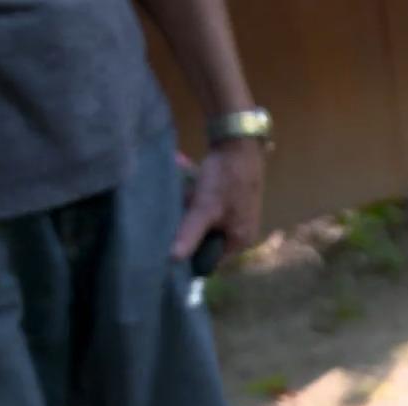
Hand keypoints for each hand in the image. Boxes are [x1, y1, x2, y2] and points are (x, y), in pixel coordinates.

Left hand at [173, 138, 263, 259]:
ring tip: (173, 206)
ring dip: (189, 214)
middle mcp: (241, 232)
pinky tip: (182, 190)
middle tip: (166, 226)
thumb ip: (190, 235)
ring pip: (205, 223)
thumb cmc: (226, 180)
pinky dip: (194, 201)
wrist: (239, 143)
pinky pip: (207, 207)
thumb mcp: (204, 209)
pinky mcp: (229, 200)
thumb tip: (173, 260)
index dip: (190, 256)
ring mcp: (236, 215)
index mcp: (240, 240)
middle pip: (206, 240)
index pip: (211, 260)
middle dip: (187, 231)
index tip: (167, 251)